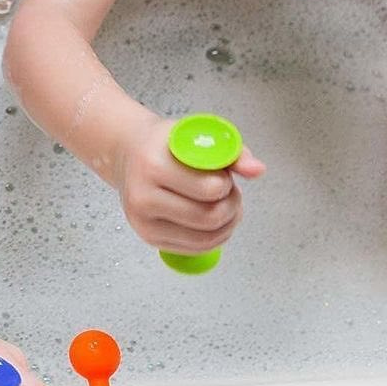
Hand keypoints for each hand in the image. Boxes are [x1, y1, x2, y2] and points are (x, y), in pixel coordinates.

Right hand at [115, 116, 264, 254]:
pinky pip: (195, 249)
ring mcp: (143, 222)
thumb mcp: (198, 136)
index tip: (222, 174)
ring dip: (226, 224)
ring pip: (205, 239)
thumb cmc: (166, 144)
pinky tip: (211, 219)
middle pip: (209, 217)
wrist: (128, 153)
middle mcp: (143, 197)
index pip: (210, 189)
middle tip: (228, 192)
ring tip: (223, 205)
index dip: (226, 183)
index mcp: (153, 165)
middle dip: (231, 206)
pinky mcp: (148, 239)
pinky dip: (213, 237)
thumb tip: (257, 170)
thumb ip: (232, 153)